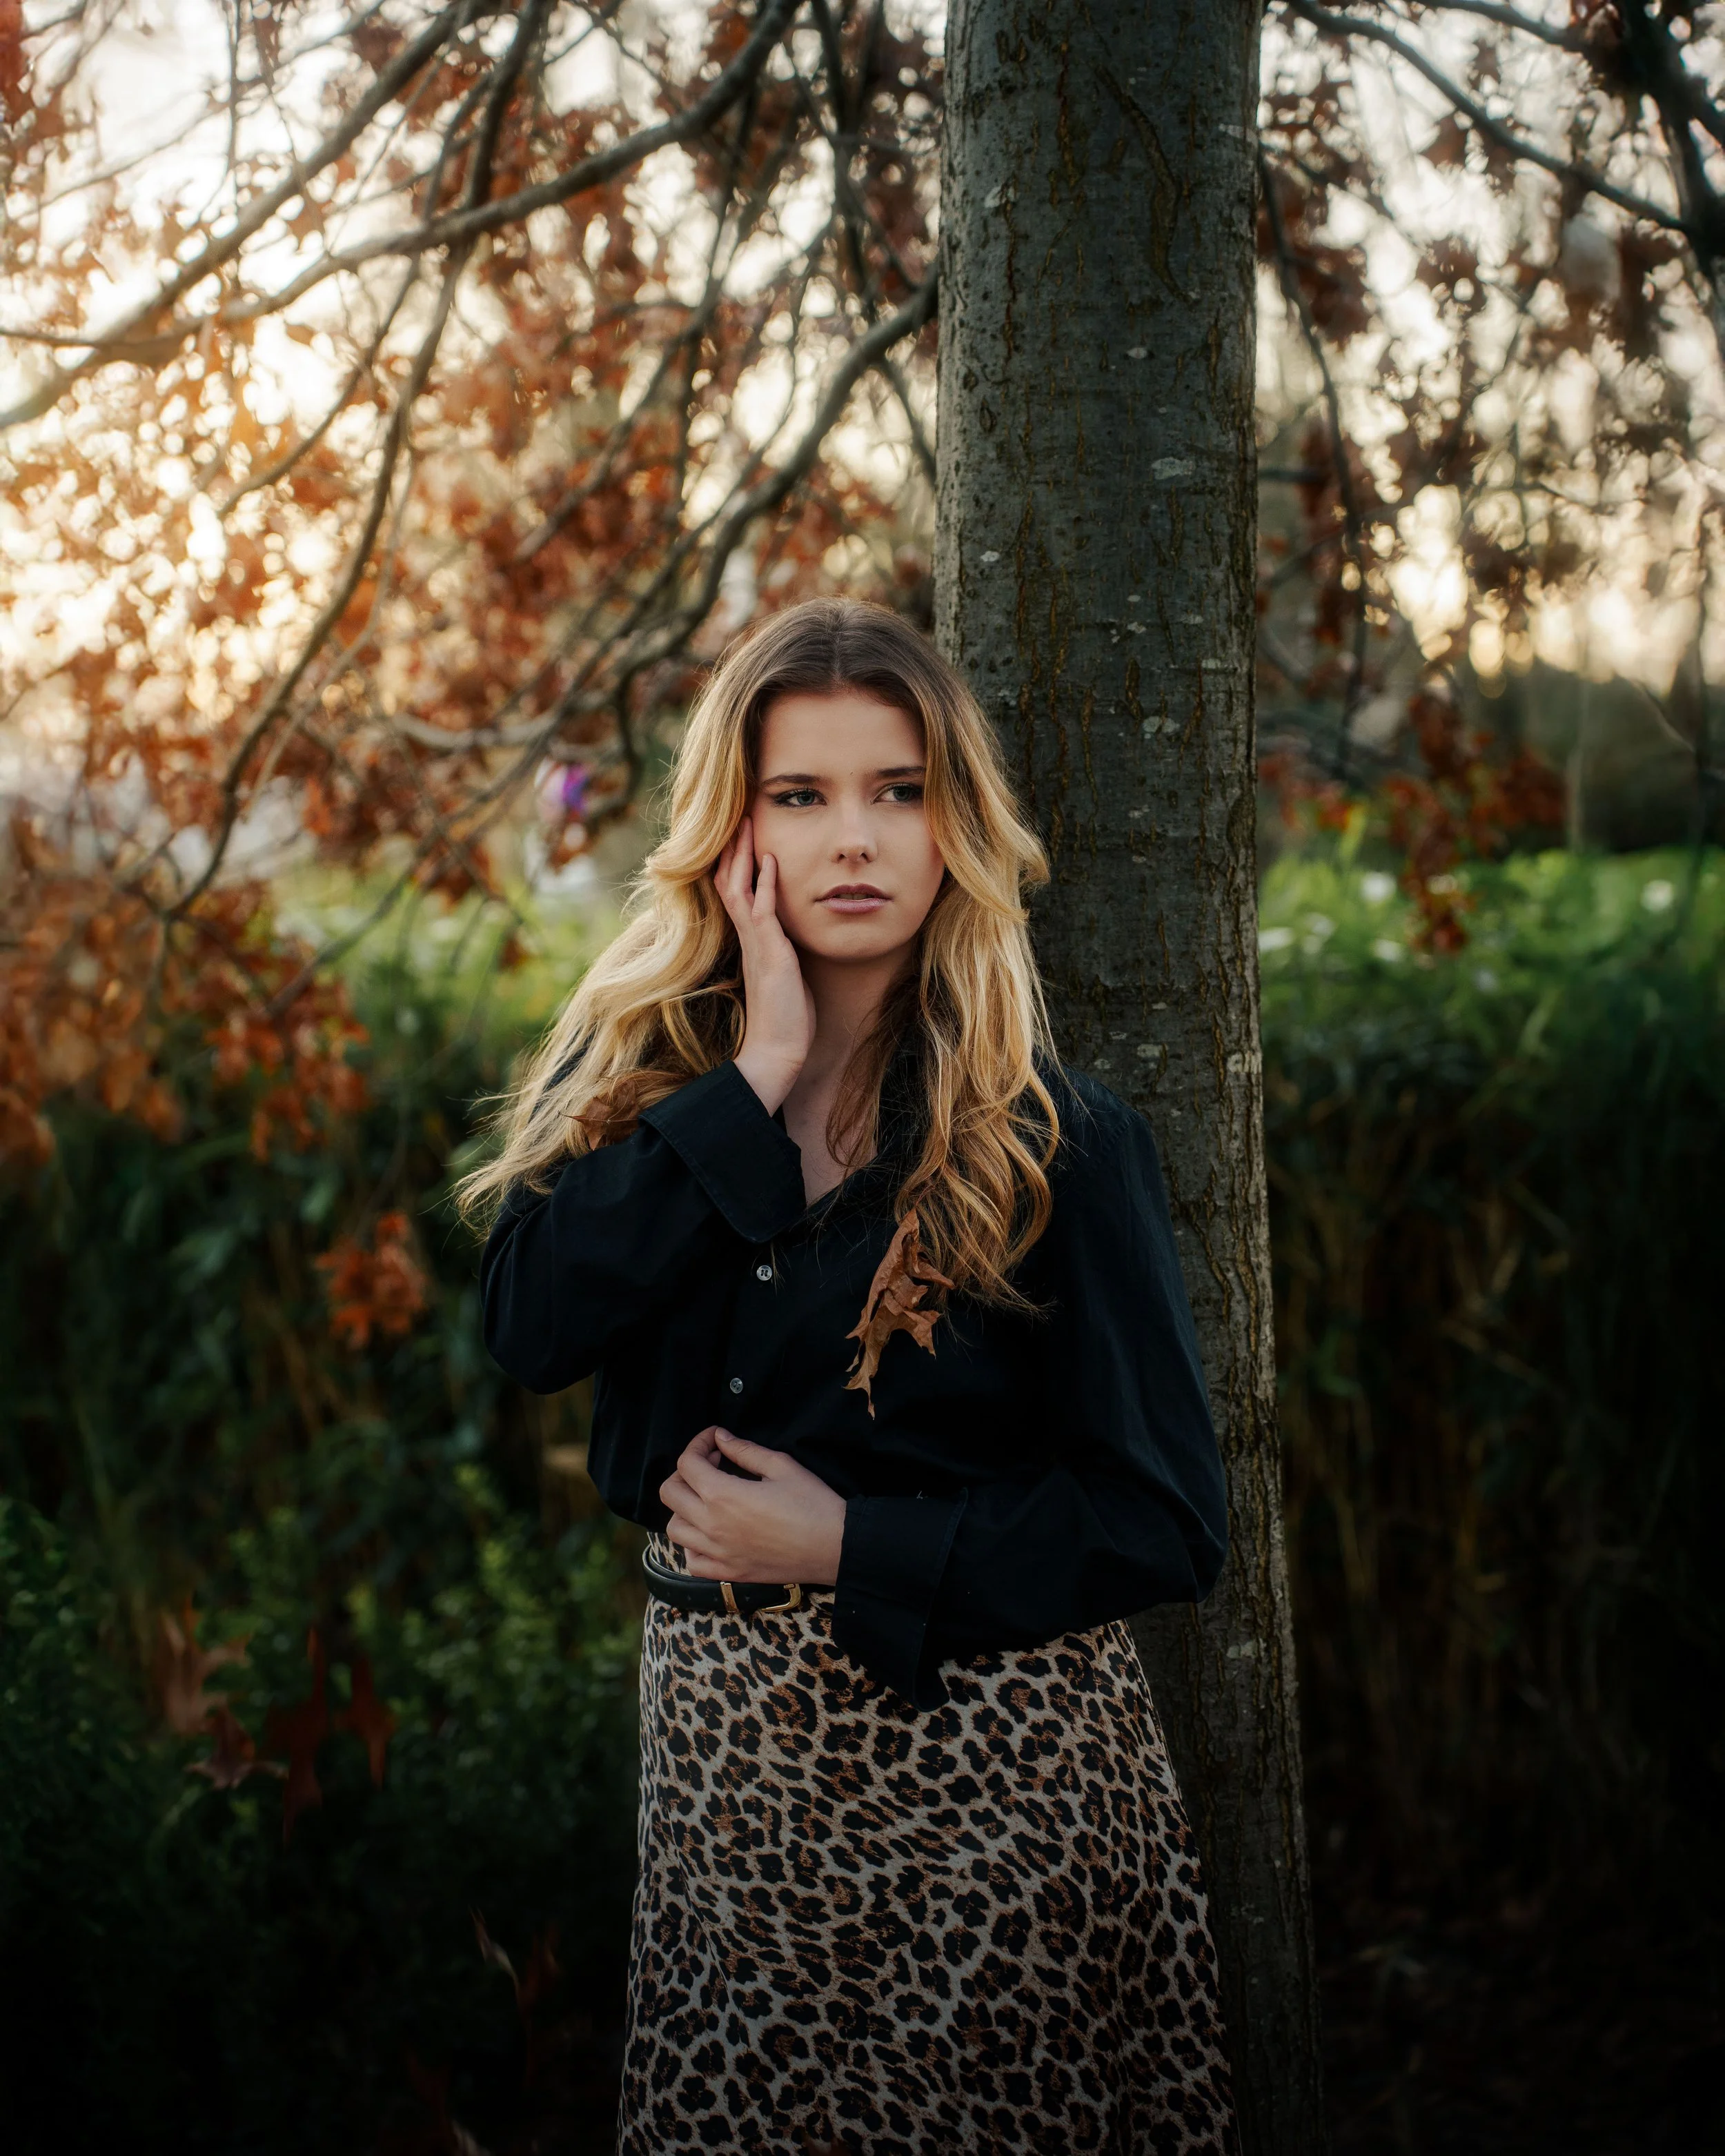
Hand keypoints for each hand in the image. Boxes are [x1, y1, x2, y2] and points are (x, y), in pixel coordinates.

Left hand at [658, 1426, 846, 1585]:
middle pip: (669, 1493)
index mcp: (723, 1495)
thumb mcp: (781, 1466)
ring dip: (684, 1507)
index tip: (714, 1439)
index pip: (687, 1463)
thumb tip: (721, 1437)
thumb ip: (745, 1450)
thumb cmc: (812, 1504)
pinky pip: (691, 1561)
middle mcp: (711, 1526)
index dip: (698, 1444)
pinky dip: (693, 1545)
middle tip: (711, 1466)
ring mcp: (717, 1553)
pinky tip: (711, 1533)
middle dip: (685, 1472)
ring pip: (674, 1528)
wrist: (834, 1548)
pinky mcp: (728, 1573)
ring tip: (708, 1498)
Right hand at [714, 815, 814, 1113]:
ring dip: (742, 855)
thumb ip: (784, 949)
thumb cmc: (786, 1017)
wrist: (777, 1050)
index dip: (736, 862)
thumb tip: (792, 933)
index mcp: (752, 940)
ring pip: (738, 888)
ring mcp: (756, 943)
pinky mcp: (769, 954)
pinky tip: (769, 858)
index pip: (736, 891)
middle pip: (729, 881)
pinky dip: (765, 883)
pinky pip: (762, 910)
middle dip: (732, 848)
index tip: (741, 833)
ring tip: (745, 822)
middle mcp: (748, 937)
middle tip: (736, 814)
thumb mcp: (787, 973)